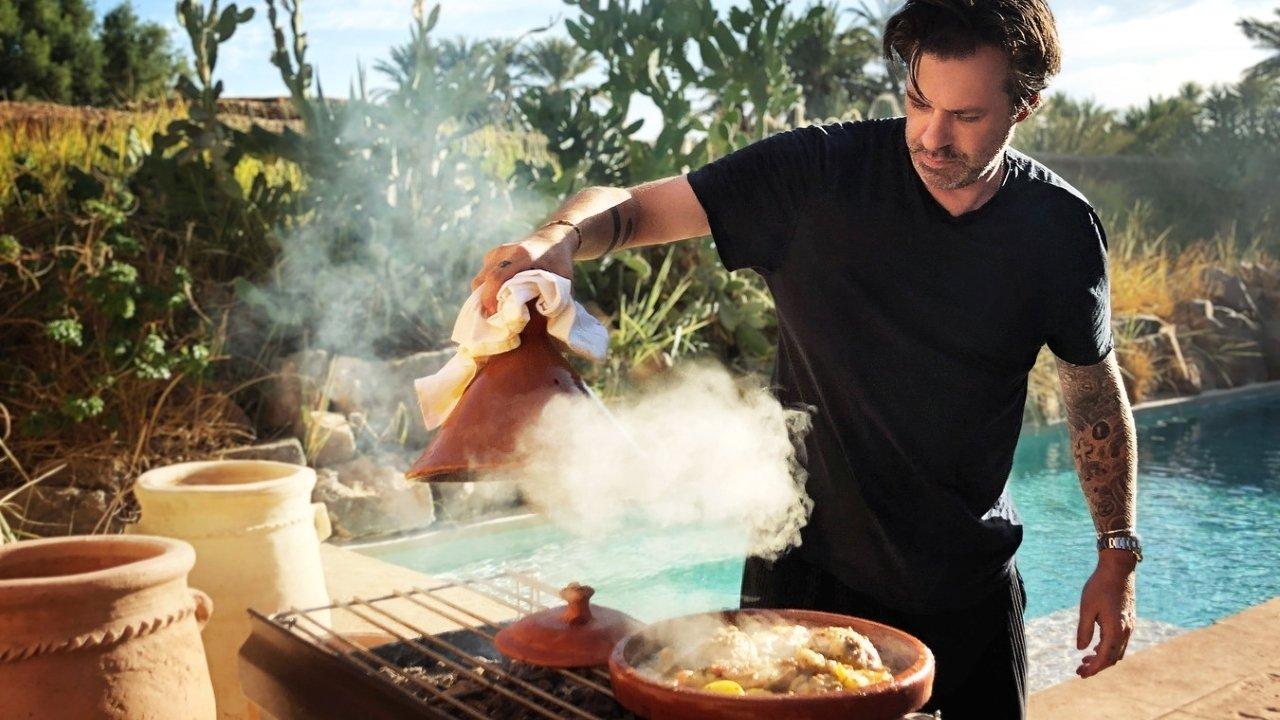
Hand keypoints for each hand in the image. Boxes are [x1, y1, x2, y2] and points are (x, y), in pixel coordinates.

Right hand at [470, 229, 576, 316]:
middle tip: (494, 320)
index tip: (494, 314)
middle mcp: (505, 251)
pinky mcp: (491, 255)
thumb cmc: (559, 263)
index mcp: (523, 255)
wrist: (552, 239)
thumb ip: (554, 299)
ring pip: (480, 279)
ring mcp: (496, 252)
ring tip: (495, 313)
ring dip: (483, 298)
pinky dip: (485, 291)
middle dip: (485, 302)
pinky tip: (496, 301)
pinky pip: (482, 276)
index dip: (491, 297)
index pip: (497, 276)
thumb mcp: (563, 280)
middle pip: (484, 279)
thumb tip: (539, 324)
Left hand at [1075, 551, 1136, 677]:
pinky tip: (1095, 647)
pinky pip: (1120, 641)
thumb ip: (1084, 630)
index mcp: (1115, 630)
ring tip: (1084, 660)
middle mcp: (1126, 631)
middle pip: (1113, 658)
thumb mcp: (1086, 608)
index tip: (1081, 674)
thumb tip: (1081, 649)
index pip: (1105, 658)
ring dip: (1102, 658)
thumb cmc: (1099, 586)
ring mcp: (1129, 626)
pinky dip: (1108, 648)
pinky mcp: (1128, 620)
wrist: (1118, 569)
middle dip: (1097, 666)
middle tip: (1079, 670)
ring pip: (1117, 651)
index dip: (1093, 669)